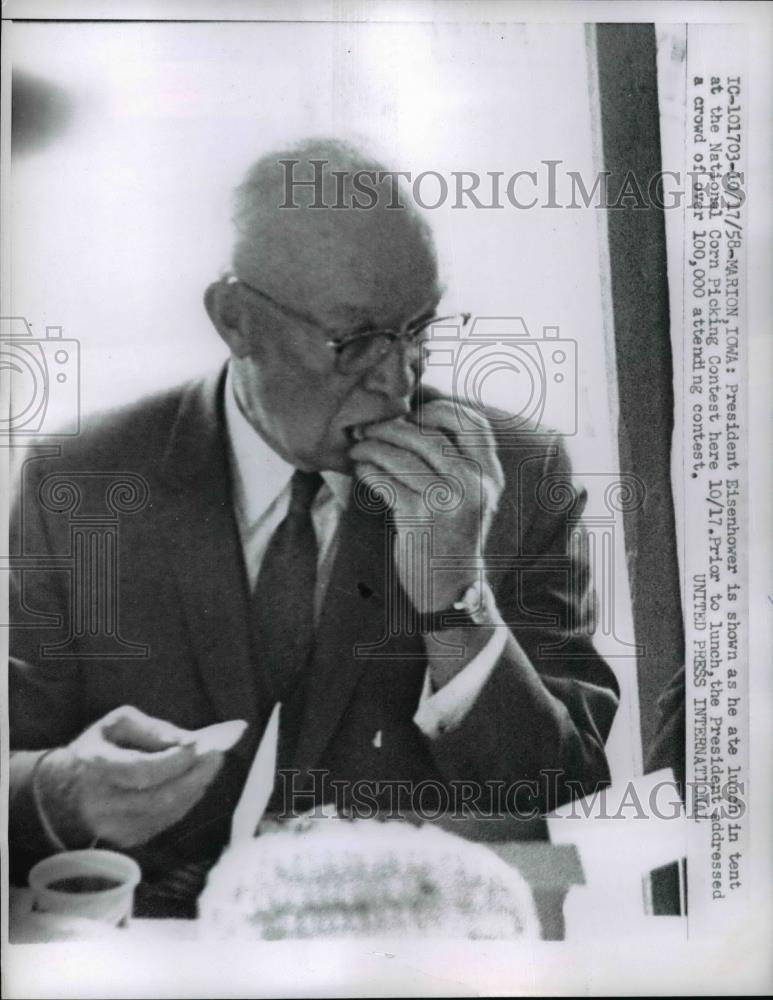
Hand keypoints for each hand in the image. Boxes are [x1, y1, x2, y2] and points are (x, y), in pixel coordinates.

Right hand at [37, 706, 242, 848]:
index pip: (140, 771)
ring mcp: (113, 828)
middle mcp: (102, 803)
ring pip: (167, 813)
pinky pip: (165, 822)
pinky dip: (186, 802)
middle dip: (195, 775)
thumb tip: (186, 741)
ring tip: (210, 766)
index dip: (174, 761)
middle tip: (217, 755)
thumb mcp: (117, 724)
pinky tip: (194, 784)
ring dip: (196, 789)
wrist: (63, 791)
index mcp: (96, 767)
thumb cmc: (97, 748)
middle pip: (159, 797)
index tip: (199, 745)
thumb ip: (152, 729)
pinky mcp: (126, 840)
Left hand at [349, 399, 504, 611]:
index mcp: (490, 473)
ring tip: (358, 447)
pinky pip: (385, 481)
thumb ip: (456, 456)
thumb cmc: (452, 532)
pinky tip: (362, 470)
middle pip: (427, 434)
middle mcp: (474, 484)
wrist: (452, 587)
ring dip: (372, 446)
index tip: (408, 414)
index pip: (469, 420)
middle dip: (390, 426)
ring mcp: (448, 502)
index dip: (435, 408)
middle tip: (367, 428)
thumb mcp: (470, 493)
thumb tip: (414, 410)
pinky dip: (368, 470)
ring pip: (402, 455)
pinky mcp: (420, 519)